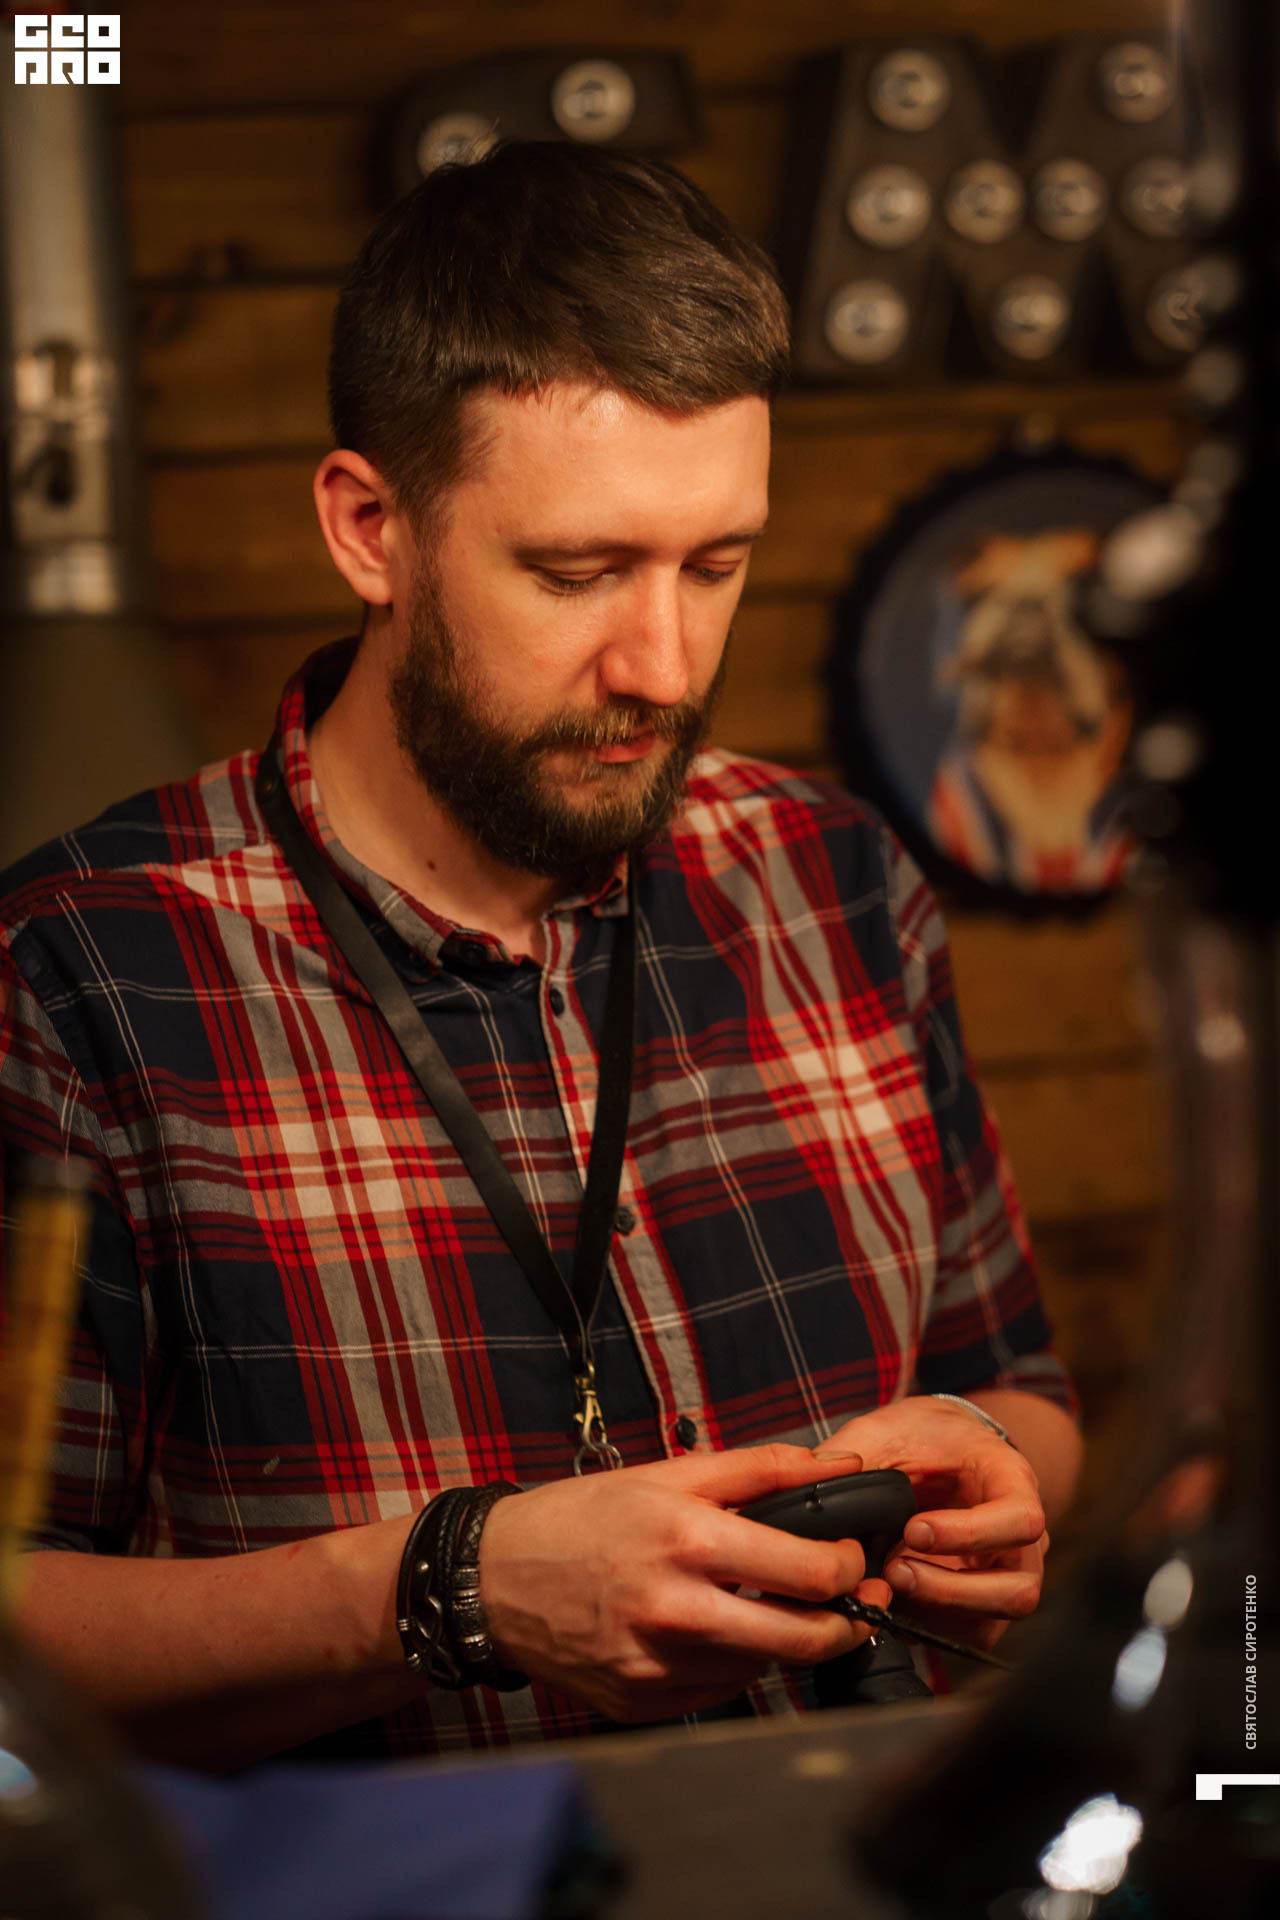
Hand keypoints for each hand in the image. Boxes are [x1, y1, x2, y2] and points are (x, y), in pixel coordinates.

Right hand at [477, 1444, 891, 1720]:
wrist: (491, 1579)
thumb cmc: (580, 1517)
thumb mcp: (668, 1474)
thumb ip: (762, 1470)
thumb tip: (841, 1464)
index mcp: (688, 1542)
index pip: (811, 1572)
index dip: (849, 1566)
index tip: (849, 1555)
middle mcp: (676, 1611)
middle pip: (804, 1639)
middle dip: (844, 1621)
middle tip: (849, 1601)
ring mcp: (658, 1666)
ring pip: (763, 1666)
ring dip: (780, 1638)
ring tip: (760, 1602)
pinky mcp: (643, 1703)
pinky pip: (718, 1689)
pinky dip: (729, 1659)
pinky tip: (707, 1627)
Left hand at [814, 1400, 1048, 1650]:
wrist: (942, 1445)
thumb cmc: (921, 1436)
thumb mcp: (887, 1430)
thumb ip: (854, 1459)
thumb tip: (809, 1499)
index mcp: (1010, 1481)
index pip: (1021, 1520)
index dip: (970, 1534)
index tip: (914, 1529)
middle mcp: (1021, 1538)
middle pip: (1018, 1589)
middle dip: (951, 1589)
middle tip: (893, 1569)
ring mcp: (1005, 1575)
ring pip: (995, 1621)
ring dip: (938, 1612)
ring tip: (889, 1583)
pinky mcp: (982, 1604)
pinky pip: (968, 1635)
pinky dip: (929, 1625)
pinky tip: (894, 1598)